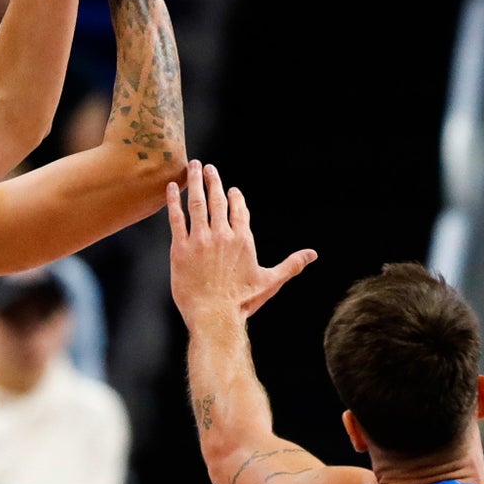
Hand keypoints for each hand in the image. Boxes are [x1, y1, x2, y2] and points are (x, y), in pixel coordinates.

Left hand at [167, 160, 316, 325]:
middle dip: (213, 181)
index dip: (235, 198)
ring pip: (197, 203)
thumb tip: (313, 254)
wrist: (214, 316)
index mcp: (243, 240)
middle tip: (207, 167)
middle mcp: (222, 235)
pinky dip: (173, 202)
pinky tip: (170, 188)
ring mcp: (200, 240)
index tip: (232, 189)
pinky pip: (176, 218)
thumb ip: (291, 264)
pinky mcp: (180, 248)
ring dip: (193, 183)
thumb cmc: (242, 302)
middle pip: (217, 200)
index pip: (239, 210)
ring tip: (192, 167)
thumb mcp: (270, 282)